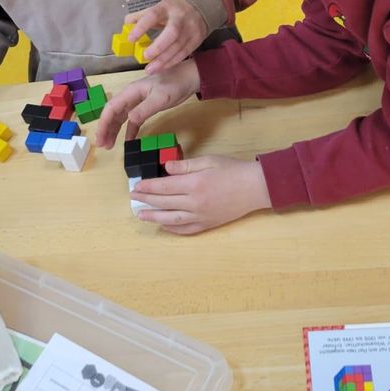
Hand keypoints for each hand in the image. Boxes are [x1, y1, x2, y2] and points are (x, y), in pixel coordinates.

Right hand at [95, 59, 199, 148]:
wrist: (189, 78)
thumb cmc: (174, 84)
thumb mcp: (160, 98)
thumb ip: (144, 109)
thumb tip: (129, 120)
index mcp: (131, 92)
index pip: (111, 108)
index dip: (103, 124)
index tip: (100, 139)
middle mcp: (131, 96)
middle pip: (113, 114)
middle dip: (106, 129)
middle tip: (102, 146)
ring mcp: (138, 101)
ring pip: (121, 117)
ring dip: (114, 130)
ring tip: (109, 145)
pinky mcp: (146, 106)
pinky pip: (133, 120)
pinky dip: (129, 130)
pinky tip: (128, 140)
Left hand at [125, 0, 207, 74]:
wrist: (199, 7)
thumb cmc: (173, 10)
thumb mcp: (158, 7)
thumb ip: (141, 16)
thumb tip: (126, 24)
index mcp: (166, 7)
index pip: (153, 15)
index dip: (142, 27)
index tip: (131, 39)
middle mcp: (180, 18)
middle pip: (172, 33)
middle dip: (158, 47)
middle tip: (145, 56)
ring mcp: (190, 29)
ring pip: (178, 46)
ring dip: (164, 60)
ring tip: (150, 69)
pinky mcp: (196, 39)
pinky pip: (184, 53)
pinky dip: (172, 62)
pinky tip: (162, 68)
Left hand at [132, 157, 271, 234]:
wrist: (256, 187)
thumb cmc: (233, 170)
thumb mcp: (208, 161)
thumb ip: (185, 166)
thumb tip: (165, 168)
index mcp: (195, 184)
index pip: (164, 187)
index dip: (148, 187)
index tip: (136, 186)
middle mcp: (195, 202)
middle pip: (164, 203)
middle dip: (147, 200)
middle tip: (133, 197)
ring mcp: (201, 216)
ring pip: (172, 219)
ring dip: (154, 217)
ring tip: (141, 215)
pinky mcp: (208, 224)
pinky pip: (187, 230)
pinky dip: (173, 228)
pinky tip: (164, 225)